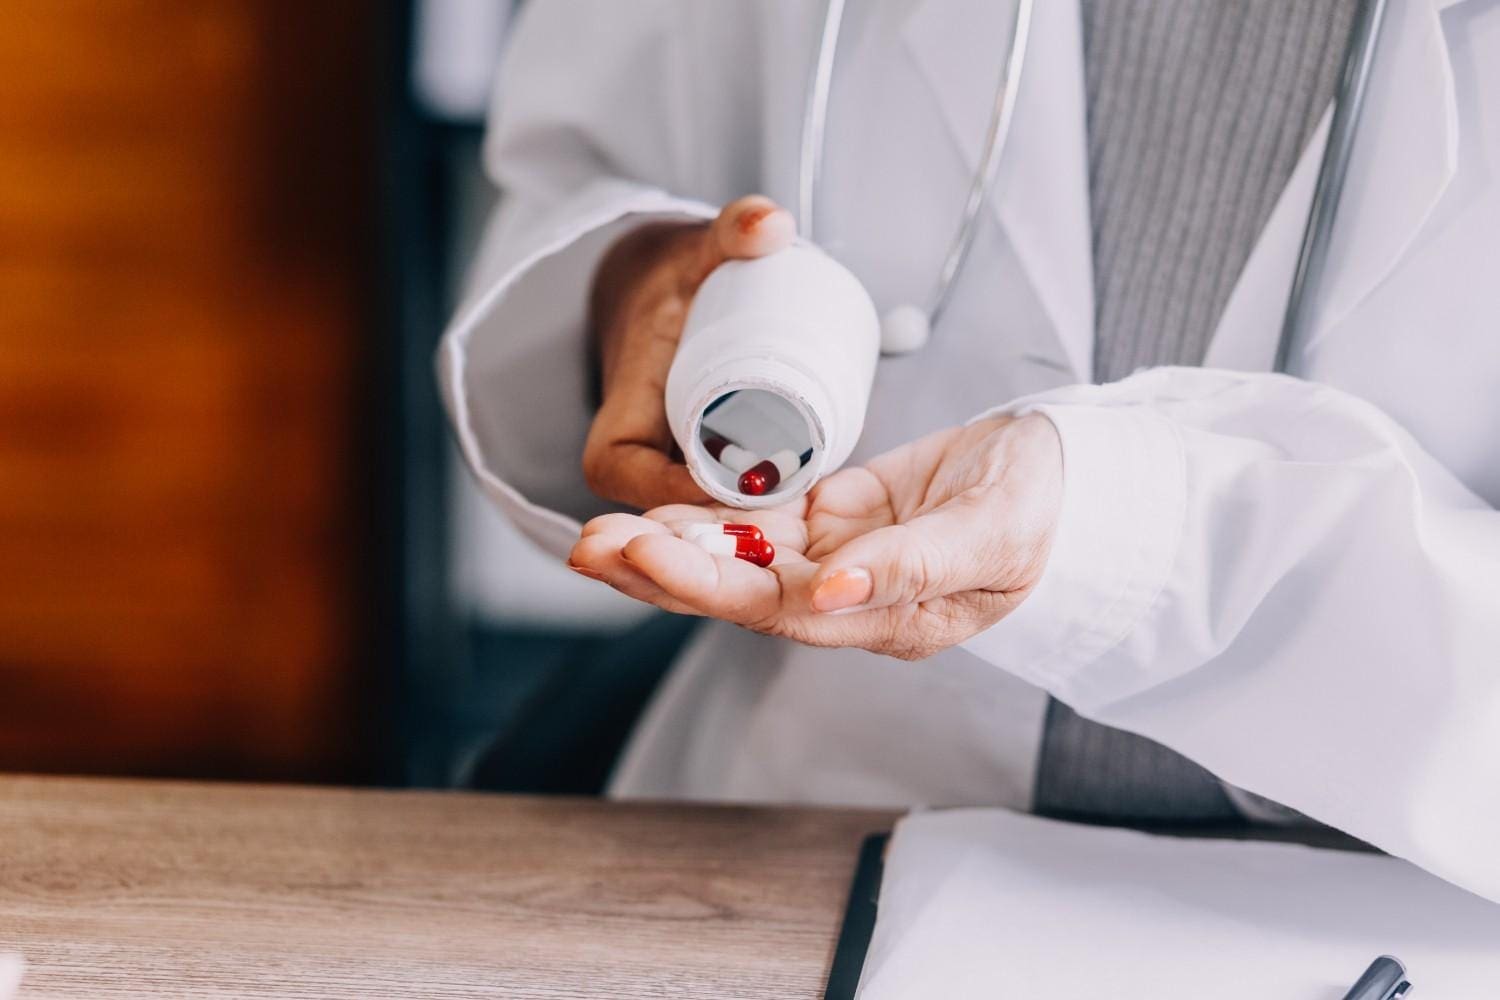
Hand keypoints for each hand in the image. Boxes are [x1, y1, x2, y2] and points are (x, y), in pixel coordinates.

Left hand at [568, 413, 1062, 659]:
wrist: (1068, 479)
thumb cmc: (1047, 513)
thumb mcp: (992, 534)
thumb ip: (912, 568)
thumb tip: (828, 591)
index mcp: (883, 616)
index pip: (775, 606)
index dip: (705, 582)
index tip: (642, 552)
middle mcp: (848, 596)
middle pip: (737, 590)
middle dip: (661, 571)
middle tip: (588, 544)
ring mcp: (839, 555)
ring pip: (739, 556)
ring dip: (673, 543)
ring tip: (603, 528)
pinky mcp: (838, 515)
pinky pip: (764, 518)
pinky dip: (713, 511)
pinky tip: (664, 502)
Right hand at [583, 195, 795, 508]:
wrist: (664, 297)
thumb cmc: (674, 279)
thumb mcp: (696, 253)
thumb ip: (731, 229)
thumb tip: (770, 223)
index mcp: (617, 422)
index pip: (625, 472)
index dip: (675, 487)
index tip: (740, 478)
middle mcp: (638, 463)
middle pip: (678, 509)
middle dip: (734, 515)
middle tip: (803, 490)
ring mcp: (673, 478)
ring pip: (707, 517)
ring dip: (751, 526)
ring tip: (816, 504)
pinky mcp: (702, 483)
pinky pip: (726, 510)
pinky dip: (760, 519)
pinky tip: (811, 520)